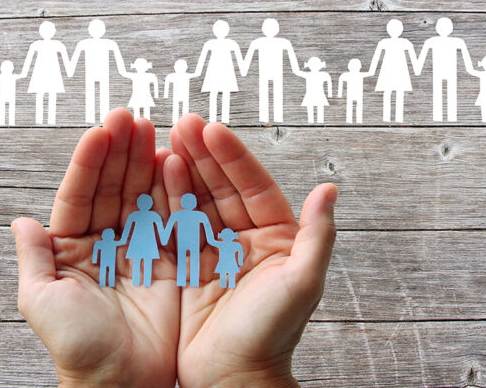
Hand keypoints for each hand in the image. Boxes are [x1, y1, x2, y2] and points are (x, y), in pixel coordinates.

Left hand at [12, 108, 178, 386]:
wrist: (124, 380)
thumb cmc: (79, 347)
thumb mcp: (43, 303)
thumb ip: (35, 260)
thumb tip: (21, 222)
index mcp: (71, 249)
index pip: (79, 196)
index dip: (90, 163)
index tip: (102, 132)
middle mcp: (105, 243)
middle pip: (112, 188)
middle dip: (120, 152)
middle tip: (131, 119)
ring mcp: (138, 248)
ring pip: (141, 196)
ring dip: (146, 163)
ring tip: (153, 132)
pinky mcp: (168, 259)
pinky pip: (170, 218)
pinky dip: (173, 192)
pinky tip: (175, 166)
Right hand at [165, 114, 337, 386]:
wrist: (234, 380)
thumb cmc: (273, 335)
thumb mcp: (301, 283)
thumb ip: (317, 235)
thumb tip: (329, 188)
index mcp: (278, 237)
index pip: (255, 186)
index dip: (233, 157)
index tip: (212, 130)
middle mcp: (248, 239)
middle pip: (225, 187)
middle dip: (205, 155)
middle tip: (183, 123)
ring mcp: (218, 252)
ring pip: (200, 202)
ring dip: (184, 172)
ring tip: (165, 141)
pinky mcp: (190, 268)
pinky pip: (177, 228)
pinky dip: (167, 203)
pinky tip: (156, 178)